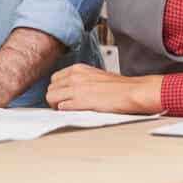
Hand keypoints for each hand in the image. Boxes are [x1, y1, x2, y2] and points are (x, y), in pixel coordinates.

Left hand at [46, 65, 160, 113]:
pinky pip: (62, 107)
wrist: (133, 92)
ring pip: (51, 98)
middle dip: (55, 99)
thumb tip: (69, 90)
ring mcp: (76, 88)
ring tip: (69, 111)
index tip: (62, 97)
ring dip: (57, 106)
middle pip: (50, 88)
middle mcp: (74, 76)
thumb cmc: (119, 87)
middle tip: (63, 106)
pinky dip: (65, 112)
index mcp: (78, 69)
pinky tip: (75, 113)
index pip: (54, 79)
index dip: (57, 90)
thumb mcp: (95, 76)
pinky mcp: (81, 101)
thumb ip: (80, 80)